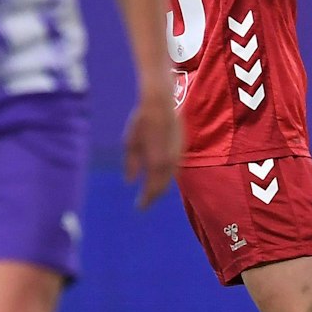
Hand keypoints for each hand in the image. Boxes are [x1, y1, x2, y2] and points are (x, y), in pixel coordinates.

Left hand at [120, 90, 180, 208]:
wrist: (160, 104)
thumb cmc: (141, 122)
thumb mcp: (130, 143)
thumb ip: (130, 163)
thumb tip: (130, 181)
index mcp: (156, 163)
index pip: (152, 190)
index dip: (146, 201)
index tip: (140, 208)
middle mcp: (169, 163)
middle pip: (163, 187)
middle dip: (154, 196)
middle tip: (145, 203)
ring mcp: (177, 155)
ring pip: (171, 178)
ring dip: (161, 186)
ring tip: (152, 191)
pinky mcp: (181, 147)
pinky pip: (175, 168)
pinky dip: (167, 176)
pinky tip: (160, 175)